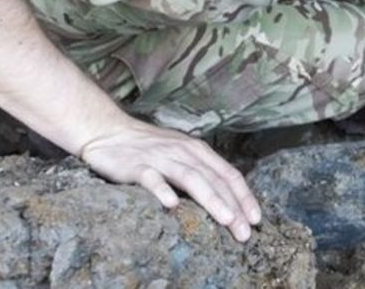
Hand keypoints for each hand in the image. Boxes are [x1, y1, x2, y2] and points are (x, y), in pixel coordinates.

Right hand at [79, 117, 261, 242]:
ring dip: (211, 199)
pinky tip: (171, 205)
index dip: (244, 196)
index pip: (228, 173)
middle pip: (214, 179)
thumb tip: (228, 200)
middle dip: (234, 206)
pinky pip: (151, 178)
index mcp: (197, 150)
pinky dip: (162, 190)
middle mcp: (183, 152)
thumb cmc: (149, 148)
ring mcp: (160, 158)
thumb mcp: (181, 155)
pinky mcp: (136, 166)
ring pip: (190, 178)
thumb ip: (201, 173)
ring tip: (226, 219)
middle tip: (245, 232)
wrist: (108, 132)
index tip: (256, 219)